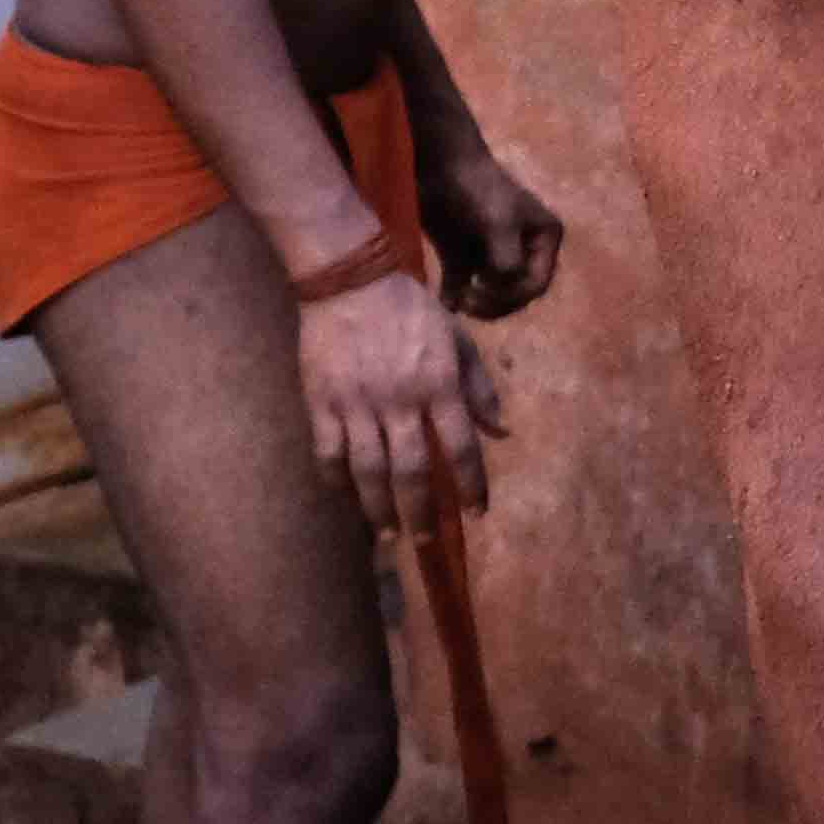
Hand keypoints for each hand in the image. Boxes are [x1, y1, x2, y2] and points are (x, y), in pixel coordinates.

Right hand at [295, 267, 501, 532]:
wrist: (351, 280)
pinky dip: (336, 481)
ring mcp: (356, 403)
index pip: (461, 446)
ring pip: (367, 470)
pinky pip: (328, 453)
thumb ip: (479, 388)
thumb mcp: (459, 341)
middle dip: (421, 512)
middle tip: (425, 543)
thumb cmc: (412, 310)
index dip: (471, 484)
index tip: (477, 513)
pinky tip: (346, 498)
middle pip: (411, 470)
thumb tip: (501, 431)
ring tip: (388, 534)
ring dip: (378, 508)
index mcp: (439, 384)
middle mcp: (399, 400)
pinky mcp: (321, 401)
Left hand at [418, 137, 566, 319]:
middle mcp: (524, 250)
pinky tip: (447, 302)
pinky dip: (455, 296)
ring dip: (476, 304)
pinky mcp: (464, 256)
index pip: (537, 282)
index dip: (514, 296)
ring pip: (492, 294)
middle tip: (470, 302)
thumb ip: (507, 258)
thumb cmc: (478, 189)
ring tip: (458, 301)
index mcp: (543, 239)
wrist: (439, 165)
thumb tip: (503, 287)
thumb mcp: (500, 222)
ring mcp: (492, 254)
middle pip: (517, 293)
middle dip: (496, 303)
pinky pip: (464, 285)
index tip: (485, 292)